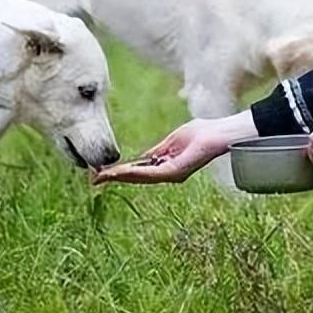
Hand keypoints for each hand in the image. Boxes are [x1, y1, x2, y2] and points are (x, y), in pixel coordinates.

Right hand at [92, 111, 255, 184]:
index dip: (119, 172)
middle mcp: (168, 174)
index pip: (138, 171)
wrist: (219, 133)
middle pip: (136, 177)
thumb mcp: (173, 141)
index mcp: (166, 166)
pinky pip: (152, 173)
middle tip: (94, 179)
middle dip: (114, 178)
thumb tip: (142, 158)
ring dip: (120, 177)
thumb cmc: (202, 134)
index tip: (101, 173)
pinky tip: (122, 172)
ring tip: (101, 177)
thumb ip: (158, 151)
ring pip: (140, 177)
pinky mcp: (176, 171)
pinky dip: (135, 172)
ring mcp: (171, 174)